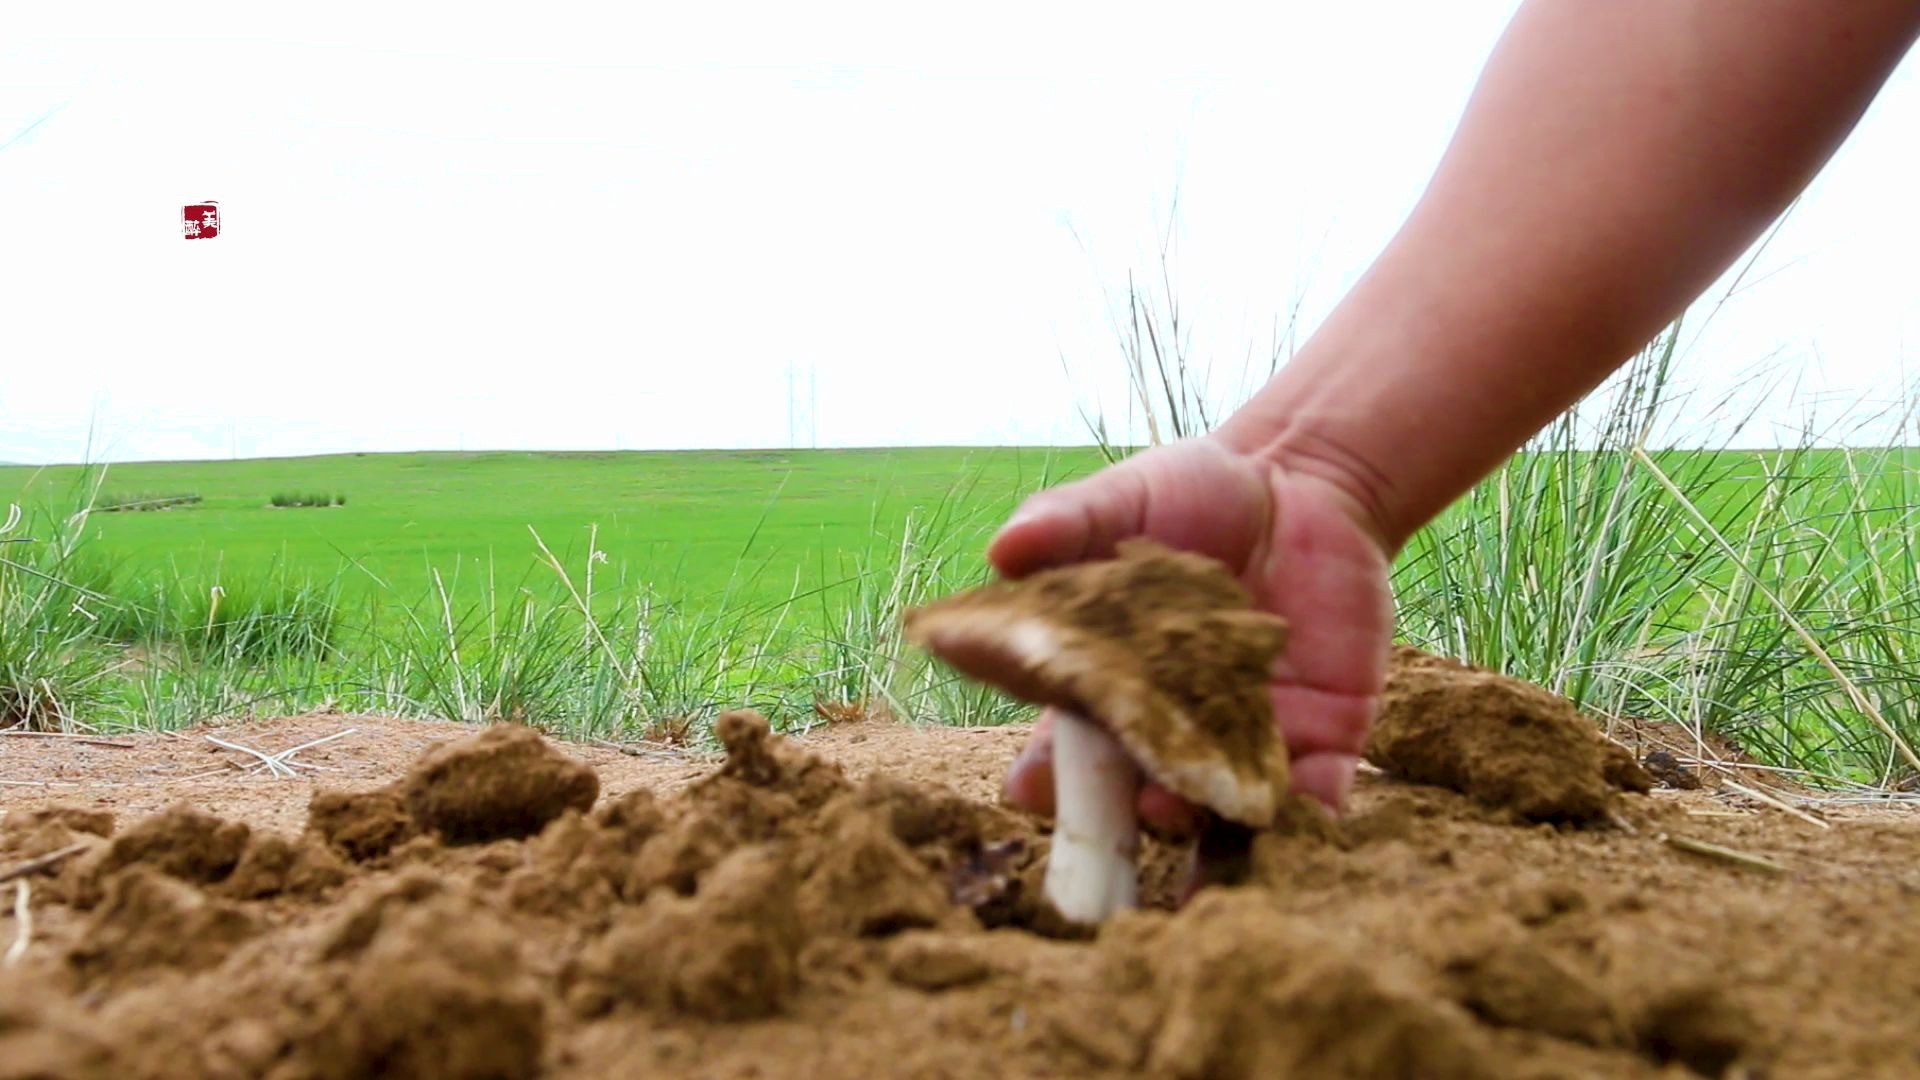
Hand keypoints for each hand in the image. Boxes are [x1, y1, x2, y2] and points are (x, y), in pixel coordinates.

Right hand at [987, 434, 1393, 832]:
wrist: (1302, 479)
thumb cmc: (1192, 492)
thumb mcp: (1121, 501)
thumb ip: (1064, 525)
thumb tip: (1002, 550)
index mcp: (1111, 686)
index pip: (1069, 748)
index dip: (1049, 775)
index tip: (1028, 786)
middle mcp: (1174, 728)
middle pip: (1142, 790)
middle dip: (1126, 810)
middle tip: (1119, 805)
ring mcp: (1248, 737)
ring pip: (1223, 806)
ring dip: (1205, 823)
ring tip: (1179, 812)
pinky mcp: (1323, 733)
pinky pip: (1315, 791)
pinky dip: (1304, 813)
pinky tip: (1288, 825)